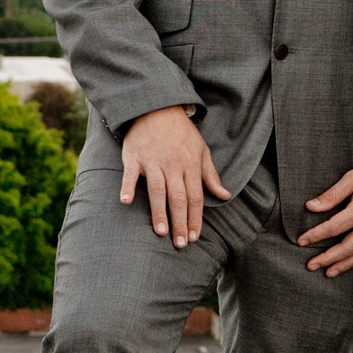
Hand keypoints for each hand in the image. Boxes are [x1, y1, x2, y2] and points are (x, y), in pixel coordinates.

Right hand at [120, 105, 228, 247]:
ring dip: (159, 212)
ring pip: (158, 190)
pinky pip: (131, 174)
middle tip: (180, 244)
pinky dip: (128, 187)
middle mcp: (173, 165)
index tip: (194, 237)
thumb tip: (225, 195)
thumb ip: (211, 175)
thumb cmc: (182, 134)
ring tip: (161, 232)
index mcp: (191, 165)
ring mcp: (153, 161)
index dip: (196, 218)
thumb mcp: (202, 151)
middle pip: (178, 198)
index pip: (196, 197)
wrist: (158, 109)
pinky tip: (127, 201)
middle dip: (180, 222)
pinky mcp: (134, 157)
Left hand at [300, 158, 352, 277]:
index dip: (316, 235)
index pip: (335, 227)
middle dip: (329, 258)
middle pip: (349, 247)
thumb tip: (311, 207)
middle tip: (312, 265)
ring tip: (330, 273)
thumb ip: (332, 194)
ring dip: (346, 265)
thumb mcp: (352, 177)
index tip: (302, 241)